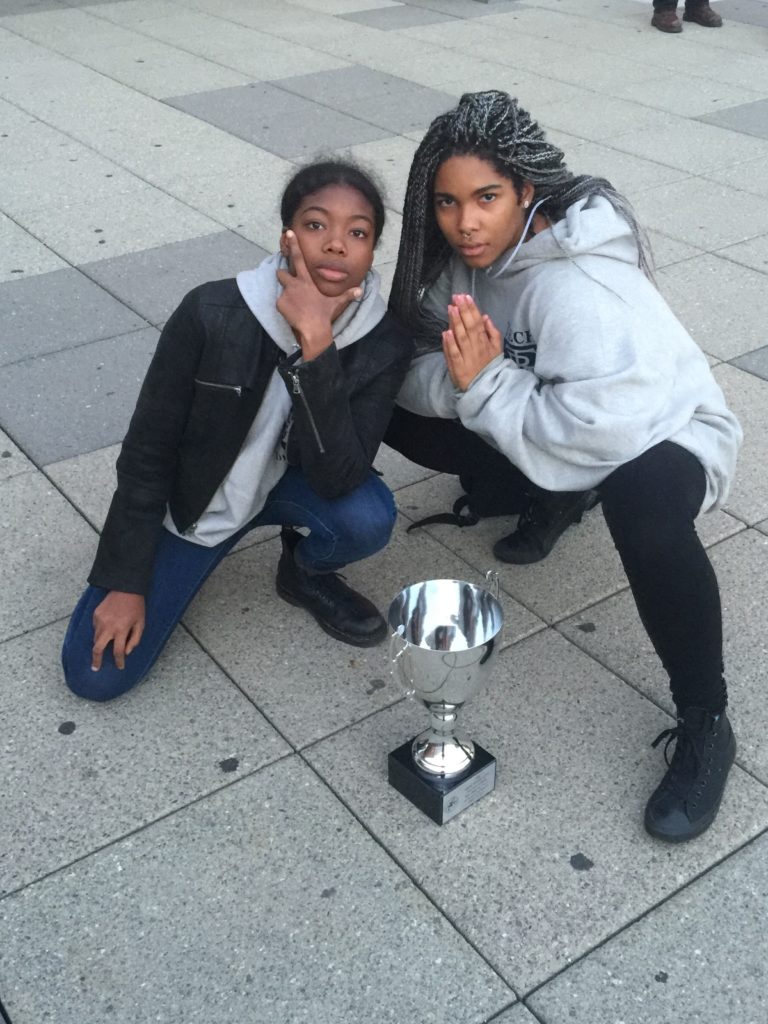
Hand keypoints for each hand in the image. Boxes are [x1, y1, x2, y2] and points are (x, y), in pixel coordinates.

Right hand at [92, 591, 145, 670]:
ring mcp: (100, 620)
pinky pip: (95, 628)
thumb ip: (135, 640)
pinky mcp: (95, 614)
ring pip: (96, 638)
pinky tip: (106, 629)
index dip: (119, 661)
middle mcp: (108, 626)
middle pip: (98, 648)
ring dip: (99, 645)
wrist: (126, 588)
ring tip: (104, 646)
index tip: (119, 667)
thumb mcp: (141, 623)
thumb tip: (126, 653)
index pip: (118, 651)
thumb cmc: (136, 606)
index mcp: (121, 629)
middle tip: (96, 668)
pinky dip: (100, 632)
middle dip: (96, 660)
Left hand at [276, 231, 361, 359]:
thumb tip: (360, 291)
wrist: (314, 329)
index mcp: (307, 280)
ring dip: (285, 292)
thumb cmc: (325, 314)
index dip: (294, 244)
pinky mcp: (280, 304)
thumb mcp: (337, 303)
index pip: (299, 258)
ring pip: (281, 288)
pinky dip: (284, 307)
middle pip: (281, 272)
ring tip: (294, 303)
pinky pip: (279, 303)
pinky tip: (292, 313)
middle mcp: (294, 284)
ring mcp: (286, 294)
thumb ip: (348, 295)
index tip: (289, 233)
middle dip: (283, 275)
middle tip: (290, 284)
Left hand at [442, 293, 501, 390]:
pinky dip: (450, 344)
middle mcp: (477, 348)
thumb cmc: (490, 367)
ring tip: (451, 308)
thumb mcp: (497, 349)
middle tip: (457, 297)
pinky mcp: (459, 368)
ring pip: (462, 337)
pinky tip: (446, 332)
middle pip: (469, 326)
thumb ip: (492, 333)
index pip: (477, 322)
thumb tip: (485, 316)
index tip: (465, 296)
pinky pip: (455, 354)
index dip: (471, 309)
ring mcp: (468, 357)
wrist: (487, 389)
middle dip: (463, 311)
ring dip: (456, 322)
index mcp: (485, 342)